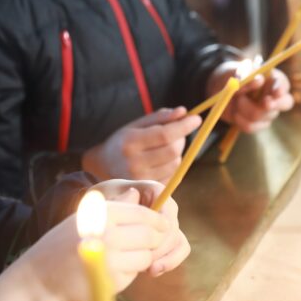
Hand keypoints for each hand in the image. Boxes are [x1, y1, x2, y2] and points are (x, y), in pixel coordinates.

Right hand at [0, 199, 167, 300]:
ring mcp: (110, 259)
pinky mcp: (112, 281)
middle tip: (151, 244)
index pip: (144, 213)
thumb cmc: (64, 243)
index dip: (158, 221)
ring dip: (143, 257)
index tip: (160, 226)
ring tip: (127, 256)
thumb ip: (114, 206)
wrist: (40, 275)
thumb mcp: (86, 216)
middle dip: (156, 241)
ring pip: (146, 256)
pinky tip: (113, 270)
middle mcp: (107, 234)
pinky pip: (134, 274)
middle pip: (151, 235)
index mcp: (102, 213)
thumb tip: (137, 192)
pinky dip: (129, 272)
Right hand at [82, 108, 200, 182]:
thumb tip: (184, 112)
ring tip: (165, 146)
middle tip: (178, 132)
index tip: (196, 118)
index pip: (164, 135)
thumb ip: (160, 117)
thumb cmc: (123, 142)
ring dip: (178, 152)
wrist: (103, 167)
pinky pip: (173, 175)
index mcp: (130, 142)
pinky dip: (173, 164)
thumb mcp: (136, 125)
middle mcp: (134, 163)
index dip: (184, 126)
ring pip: (176, 164)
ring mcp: (141, 179)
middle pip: (173, 151)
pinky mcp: (148, 188)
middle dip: (182, 138)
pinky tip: (161, 160)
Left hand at [88, 179, 190, 276]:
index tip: (144, 248)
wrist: (102, 215)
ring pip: (179, 242)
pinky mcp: (166, 239)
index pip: (167, 212)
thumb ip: (119, 198)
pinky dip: (168, 262)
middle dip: (161, 249)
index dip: (160, 232)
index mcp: (156, 191)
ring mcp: (168, 224)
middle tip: (146, 264)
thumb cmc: (104, 202)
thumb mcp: (107, 199)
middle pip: (174, 230)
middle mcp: (166, 206)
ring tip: (150, 271)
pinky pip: (177, 251)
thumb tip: (133, 194)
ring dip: (168, 259)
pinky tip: (152, 271)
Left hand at [208, 62, 294, 132]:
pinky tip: (235, 113)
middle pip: (285, 103)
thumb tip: (259, 80)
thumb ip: (247, 76)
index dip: (281, 88)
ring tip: (236, 100)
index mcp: (273, 79)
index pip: (284, 84)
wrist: (222, 90)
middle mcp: (275, 96)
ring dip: (244, 108)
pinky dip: (240, 120)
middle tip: (265, 102)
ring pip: (262, 115)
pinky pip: (251, 126)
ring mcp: (269, 112)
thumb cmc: (233, 77)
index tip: (275, 92)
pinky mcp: (258, 124)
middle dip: (273, 104)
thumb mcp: (236, 72)